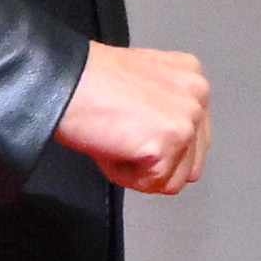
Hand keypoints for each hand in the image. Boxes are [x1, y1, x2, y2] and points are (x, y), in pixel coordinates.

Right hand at [57, 42, 209, 195]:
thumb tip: (165, 144)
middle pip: (191, 163)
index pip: (195, 138)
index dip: (159, 148)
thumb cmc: (87, 83)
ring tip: (116, 141)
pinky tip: (111, 147)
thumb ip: (164, 109)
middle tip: (122, 139)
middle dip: (156, 164)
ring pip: (175, 179)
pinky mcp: (170, 141)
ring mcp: (187, 118)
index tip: (133, 134)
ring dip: (141, 171)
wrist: (63, 83)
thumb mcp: (141, 84)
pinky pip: (153, 184)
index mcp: (191, 76)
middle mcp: (197, 94)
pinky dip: (126, 176)